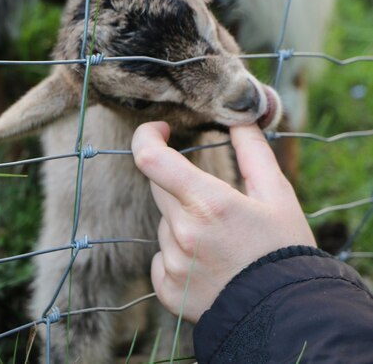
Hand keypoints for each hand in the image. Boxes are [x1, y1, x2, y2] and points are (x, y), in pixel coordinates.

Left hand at [131, 121, 314, 322]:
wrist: (287, 315)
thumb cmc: (285, 249)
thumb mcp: (276, 193)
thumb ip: (252, 150)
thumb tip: (237, 119)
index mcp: (208, 203)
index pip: (151, 158)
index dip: (147, 136)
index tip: (160, 129)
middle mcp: (184, 233)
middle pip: (159, 187)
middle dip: (180, 182)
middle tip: (214, 198)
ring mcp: (174, 265)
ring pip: (164, 223)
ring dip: (183, 221)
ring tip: (221, 241)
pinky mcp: (169, 291)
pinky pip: (161, 258)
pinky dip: (178, 255)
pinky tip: (208, 264)